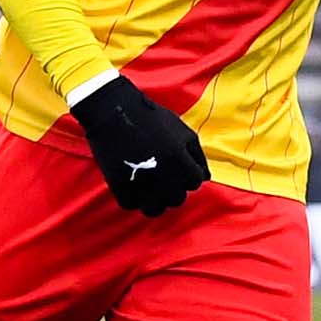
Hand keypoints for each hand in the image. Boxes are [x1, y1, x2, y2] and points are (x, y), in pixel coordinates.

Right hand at [69, 75, 207, 215]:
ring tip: (150, 185)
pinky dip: (134, 198)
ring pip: (155, 209)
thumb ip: (198, 155)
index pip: (195, 182)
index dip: (189, 173)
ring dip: (155, 200)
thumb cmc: (152, 119)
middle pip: (177, 199)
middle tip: (163, 173)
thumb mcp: (182, 131)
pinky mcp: (119, 187)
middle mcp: (163, 178)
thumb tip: (206, 177)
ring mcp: (140, 185)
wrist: (114, 111)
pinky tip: (133, 184)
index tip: (178, 164)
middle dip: (174, 187)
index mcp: (180, 162)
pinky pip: (132, 205)